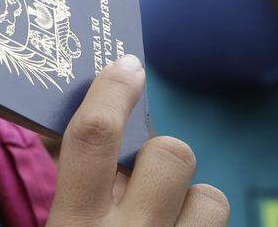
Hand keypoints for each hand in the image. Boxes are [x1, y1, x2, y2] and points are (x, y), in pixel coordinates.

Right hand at [47, 55, 228, 226]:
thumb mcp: (61, 225)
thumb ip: (75, 184)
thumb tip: (85, 122)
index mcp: (75, 223)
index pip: (94, 136)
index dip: (112, 90)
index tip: (127, 66)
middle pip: (169, 153)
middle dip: (158, 153)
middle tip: (139, 176)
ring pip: (207, 192)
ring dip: (183, 194)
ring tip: (161, 211)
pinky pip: (216, 216)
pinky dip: (198, 217)